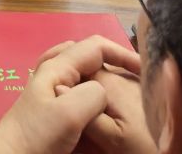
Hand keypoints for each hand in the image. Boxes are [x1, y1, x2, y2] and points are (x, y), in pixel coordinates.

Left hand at [0, 38, 148, 153]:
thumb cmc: (37, 135)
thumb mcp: (69, 114)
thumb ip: (91, 95)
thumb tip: (105, 91)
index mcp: (57, 67)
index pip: (95, 46)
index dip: (122, 53)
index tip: (145, 71)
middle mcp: (53, 73)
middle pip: (88, 56)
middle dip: (112, 62)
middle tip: (133, 80)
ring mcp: (51, 90)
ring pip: (82, 74)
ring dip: (102, 77)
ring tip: (120, 90)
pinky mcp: (51, 109)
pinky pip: (76, 92)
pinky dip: (92, 94)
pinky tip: (100, 110)